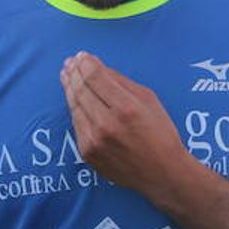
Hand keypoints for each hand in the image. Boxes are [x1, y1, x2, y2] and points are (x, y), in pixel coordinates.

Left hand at [60, 51, 187, 192]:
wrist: (162, 173)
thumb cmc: (161, 133)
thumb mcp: (150, 100)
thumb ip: (122, 82)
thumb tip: (98, 67)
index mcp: (126, 109)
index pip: (95, 78)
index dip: (85, 63)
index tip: (82, 55)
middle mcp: (106, 125)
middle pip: (80, 90)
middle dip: (73, 73)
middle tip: (70, 62)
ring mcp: (94, 141)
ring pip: (74, 107)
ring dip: (69, 88)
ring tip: (66, 75)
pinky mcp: (87, 153)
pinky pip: (77, 124)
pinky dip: (74, 108)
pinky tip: (74, 98)